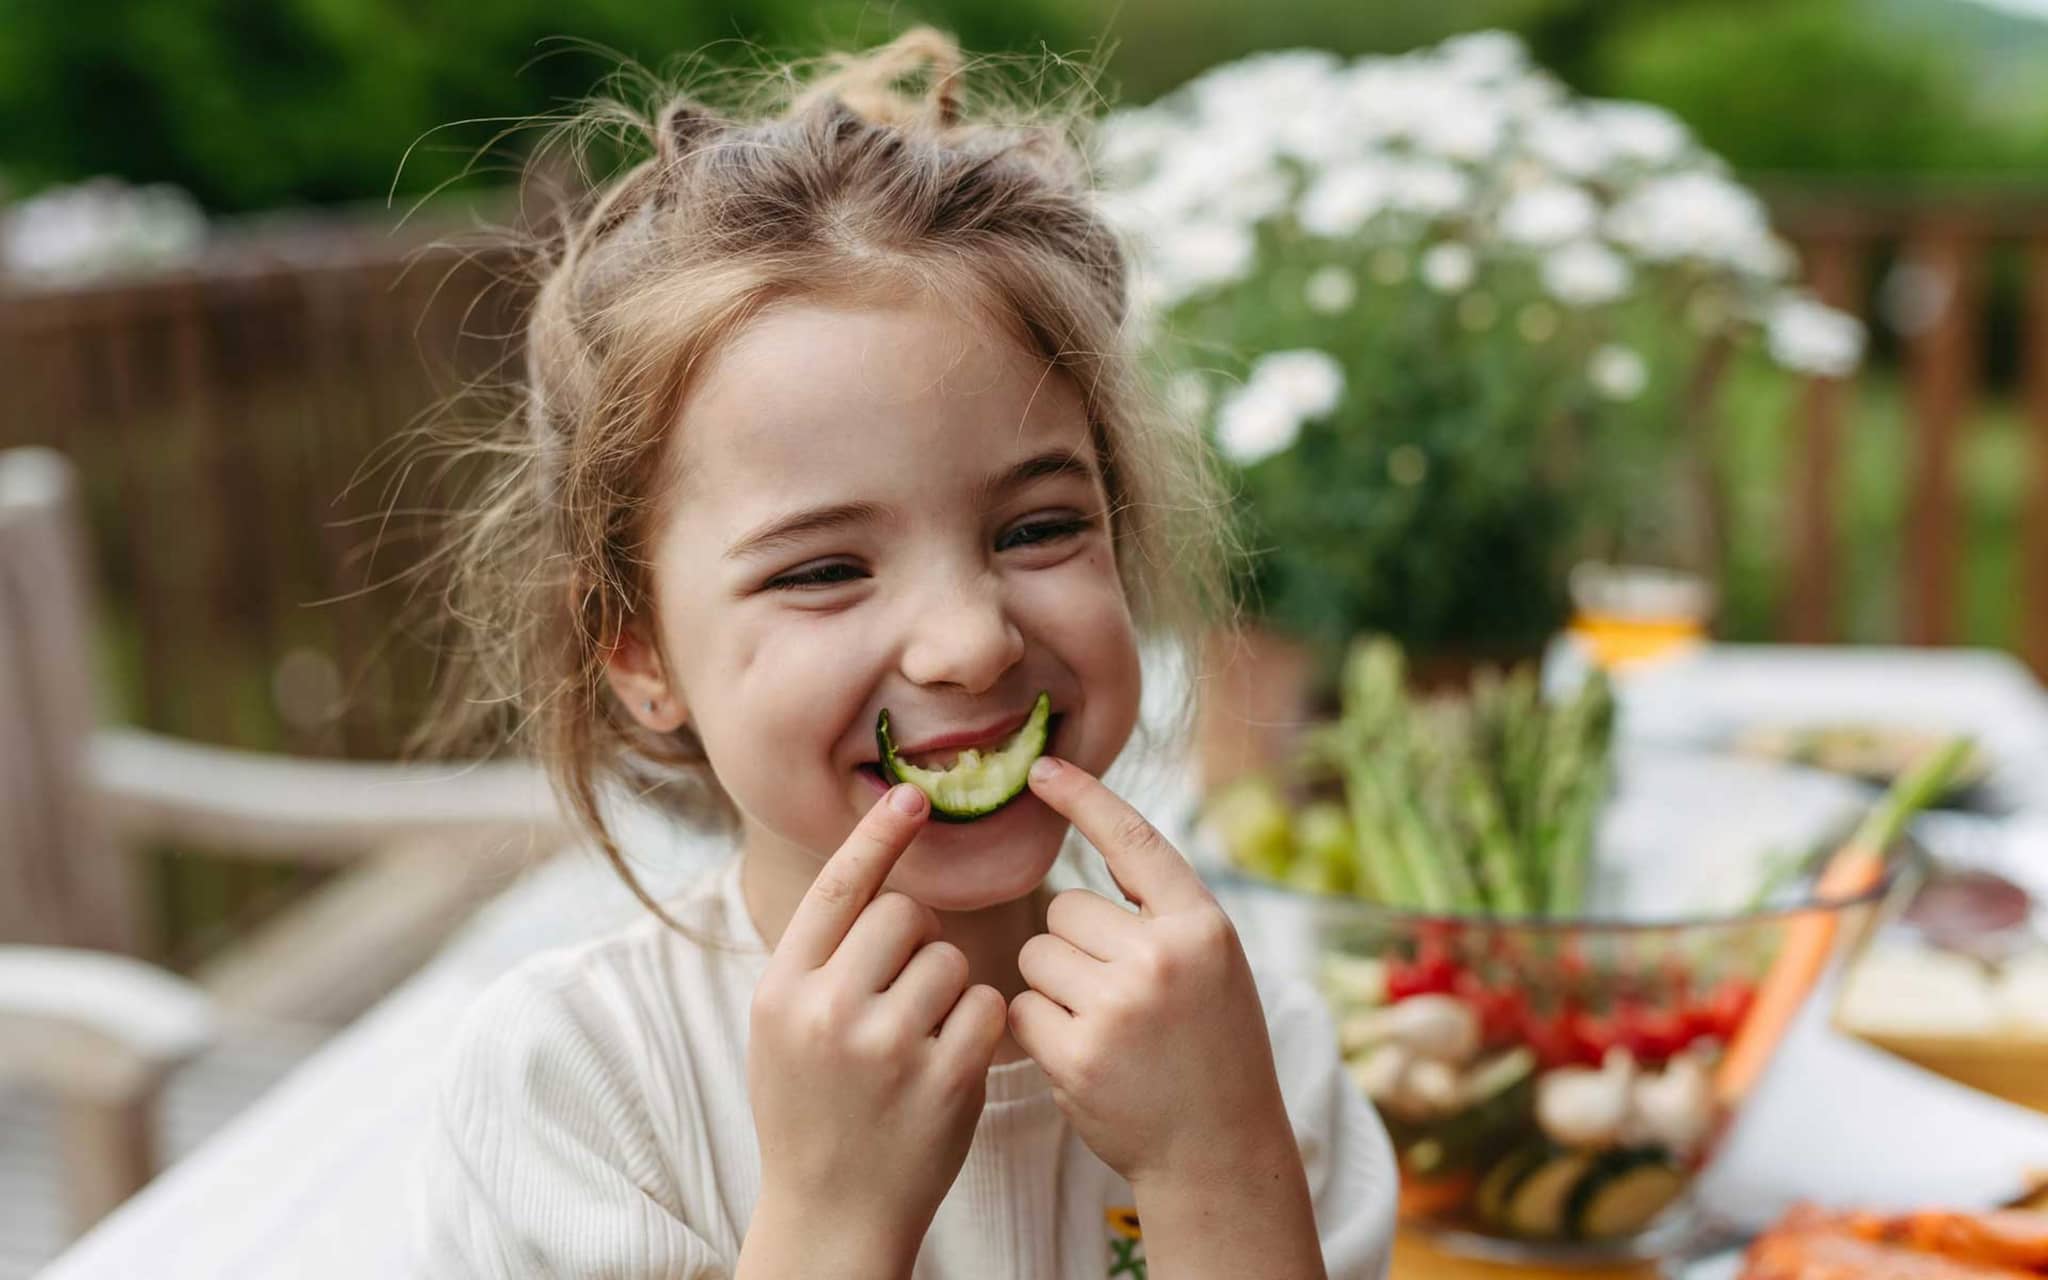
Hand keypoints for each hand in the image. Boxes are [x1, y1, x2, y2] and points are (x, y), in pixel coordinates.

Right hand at [741, 784, 1007, 1277]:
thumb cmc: (812, 1110)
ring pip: (951, 960)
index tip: (911, 797)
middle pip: (906, 916)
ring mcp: (887, 1048)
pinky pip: (987, 1007)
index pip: (835, 890)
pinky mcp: (944, 1081)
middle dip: (917, 942)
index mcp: (782, 991)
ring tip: (919, 1040)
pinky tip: (951, 1062)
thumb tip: (872, 873)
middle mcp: (828, 1012)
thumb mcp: (782, 1029)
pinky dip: (980, 1026)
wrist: (831, 1214)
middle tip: (902, 992)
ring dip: (950, 989)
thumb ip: (818, 960)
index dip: (876, 837)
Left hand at [1007, 756, 1299, 1190]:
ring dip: (1054, 987)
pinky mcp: (1078, 1054)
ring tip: (1106, 1029)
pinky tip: (1083, 1058)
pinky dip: (1038, 1030)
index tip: (1041, 769)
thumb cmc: (1212, 1049)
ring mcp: (1119, 1007)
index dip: (1084, 797)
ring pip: (1036, 955)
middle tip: (1120, 999)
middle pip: (1063, 909)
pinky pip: (1020, 1008)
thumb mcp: (1214, 964)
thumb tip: (1099, 840)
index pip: (1133, 838)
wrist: (1219, 1150)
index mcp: (1202, 925)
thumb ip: (1164, 910)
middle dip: (1074, 947)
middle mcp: (1163, 956)